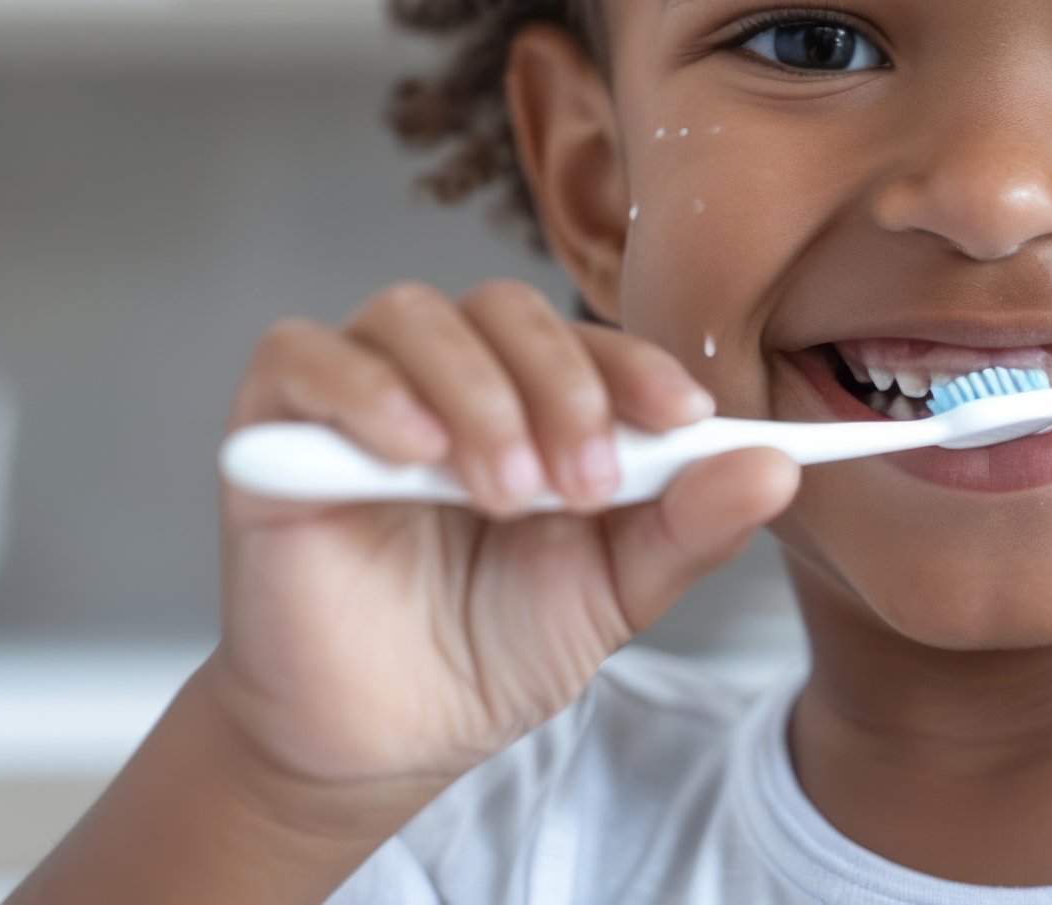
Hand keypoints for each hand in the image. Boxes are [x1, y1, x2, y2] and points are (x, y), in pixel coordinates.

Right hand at [204, 279, 797, 797]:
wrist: (383, 742)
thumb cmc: (492, 651)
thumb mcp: (612, 594)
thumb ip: (688, 527)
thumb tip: (777, 467)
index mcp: (536, 398)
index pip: (592, 340)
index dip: (641, 366)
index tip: (687, 415)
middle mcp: (449, 374)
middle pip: (507, 310)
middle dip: (563, 388)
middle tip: (586, 485)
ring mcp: (359, 391)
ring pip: (414, 317)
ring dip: (478, 394)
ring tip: (506, 493)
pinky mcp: (273, 424)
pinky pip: (304, 355)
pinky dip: (366, 392)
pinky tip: (413, 454)